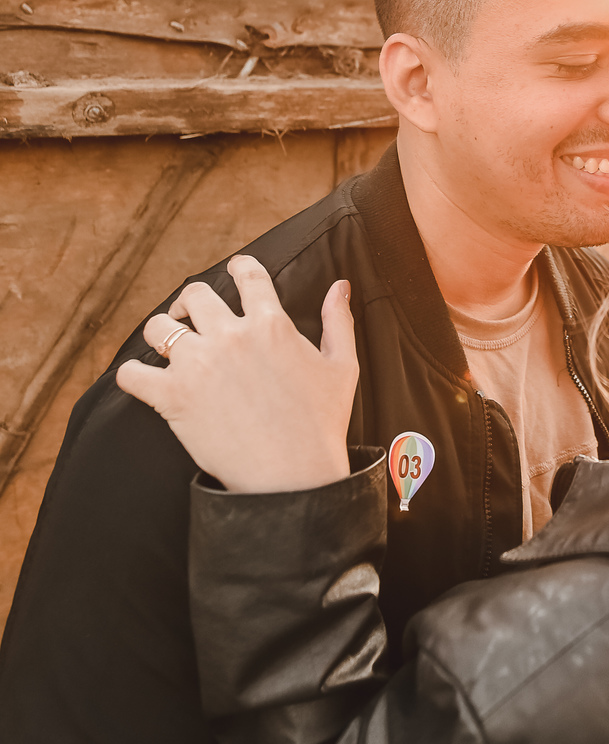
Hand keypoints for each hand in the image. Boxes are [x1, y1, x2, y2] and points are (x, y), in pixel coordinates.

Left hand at [115, 255, 356, 493]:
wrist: (293, 476)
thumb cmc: (321, 424)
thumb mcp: (342, 366)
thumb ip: (338, 321)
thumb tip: (340, 285)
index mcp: (270, 324)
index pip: (248, 276)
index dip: (239, 266)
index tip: (233, 270)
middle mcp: (231, 336)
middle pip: (196, 294)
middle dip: (192, 302)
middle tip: (190, 317)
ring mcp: (199, 365)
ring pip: (158, 327)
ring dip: (161, 333)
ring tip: (167, 347)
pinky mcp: (173, 397)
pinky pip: (131, 373)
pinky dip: (131, 375)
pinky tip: (142, 380)